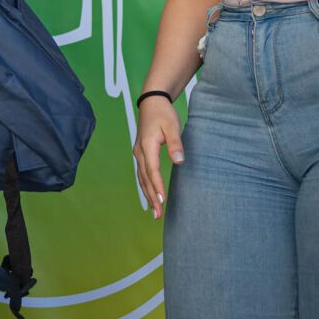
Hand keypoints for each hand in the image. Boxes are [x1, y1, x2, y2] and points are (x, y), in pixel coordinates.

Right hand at [131, 95, 183, 218]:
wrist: (151, 102)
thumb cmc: (163, 113)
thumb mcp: (172, 126)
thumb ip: (176, 143)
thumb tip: (178, 161)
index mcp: (147, 146)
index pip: (152, 171)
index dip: (157, 186)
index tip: (162, 200)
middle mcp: (140, 152)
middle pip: (145, 179)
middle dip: (151, 198)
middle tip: (158, 215)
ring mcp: (139, 154)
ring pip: (142, 178)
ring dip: (148, 195)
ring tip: (155, 211)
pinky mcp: (141, 154)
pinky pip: (142, 174)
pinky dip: (146, 186)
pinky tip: (150, 195)